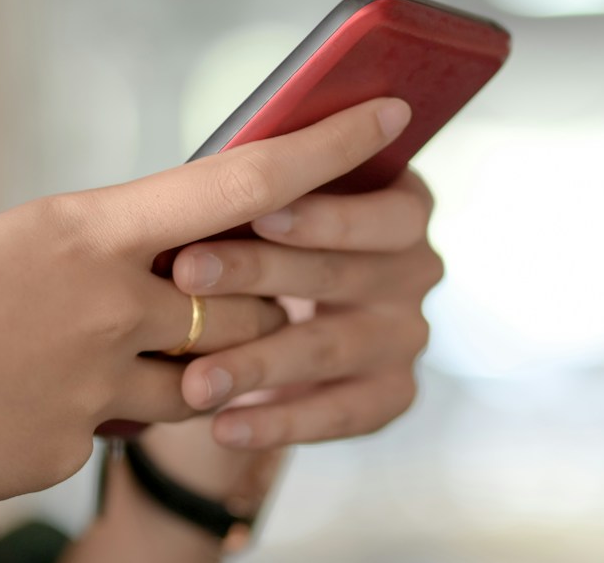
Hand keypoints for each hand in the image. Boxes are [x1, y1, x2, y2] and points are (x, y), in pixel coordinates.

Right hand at [0, 97, 413, 544]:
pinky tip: (9, 408)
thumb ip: (20, 251)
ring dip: (189, 357)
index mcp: (78, 229)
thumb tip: (45, 265)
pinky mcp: (69, 451)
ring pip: (200, 370)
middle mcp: (107, 306)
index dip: (324, 147)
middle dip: (247, 291)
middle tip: (217, 281)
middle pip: (241, 294)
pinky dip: (91, 415)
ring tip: (102, 347)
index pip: (239, 182)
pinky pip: (117, 428)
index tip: (388, 116)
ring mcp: (96, 389)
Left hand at [166, 167, 442, 448]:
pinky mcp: (392, 394)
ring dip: (258, 363)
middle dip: (258, 273)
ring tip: (195, 379)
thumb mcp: (281, 201)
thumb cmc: (276, 236)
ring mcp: (407, 336)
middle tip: (187, 273)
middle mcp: (417, 270)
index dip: (324, 217)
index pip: (386, 213)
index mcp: (404, 207)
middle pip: (341, 275)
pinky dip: (279, 424)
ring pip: (329, 349)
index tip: (258, 212)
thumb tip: (212, 177)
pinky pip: (337, 414)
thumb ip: (269, 189)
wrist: (286, 314)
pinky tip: (225, 427)